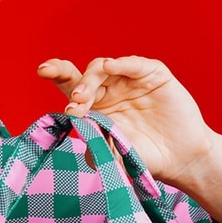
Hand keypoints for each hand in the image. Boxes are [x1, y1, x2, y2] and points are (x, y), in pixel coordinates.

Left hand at [37, 55, 218, 188]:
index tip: (42, 70)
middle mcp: (109, 89)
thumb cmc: (142, 157)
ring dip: (91, 80)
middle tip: (74, 104)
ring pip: (103, 69)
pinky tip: (109, 67)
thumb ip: (95, 142)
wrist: (179, 159)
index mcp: (94, 106)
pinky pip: (133, 64)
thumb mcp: (113, 153)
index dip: (56, 73)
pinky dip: (121, 64)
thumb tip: (80, 130)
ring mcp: (130, 80)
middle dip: (76, 86)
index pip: (71, 86)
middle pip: (84, 76)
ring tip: (83, 97)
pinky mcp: (152, 75)